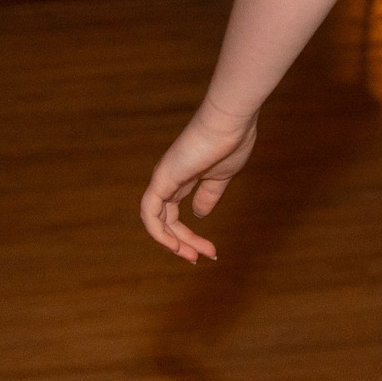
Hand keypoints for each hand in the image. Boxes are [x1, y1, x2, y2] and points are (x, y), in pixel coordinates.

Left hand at [140, 103, 258, 262]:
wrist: (229, 123)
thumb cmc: (231, 142)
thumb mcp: (222, 176)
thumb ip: (209, 195)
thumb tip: (199, 214)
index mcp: (184, 179)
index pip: (175, 214)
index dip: (188, 235)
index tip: (209, 250)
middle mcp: (169, 180)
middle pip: (167, 220)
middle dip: (183, 242)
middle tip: (203, 258)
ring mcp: (163, 179)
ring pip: (157, 220)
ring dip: (171, 242)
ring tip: (192, 256)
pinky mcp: (161, 179)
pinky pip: (150, 212)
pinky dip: (158, 231)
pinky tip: (172, 244)